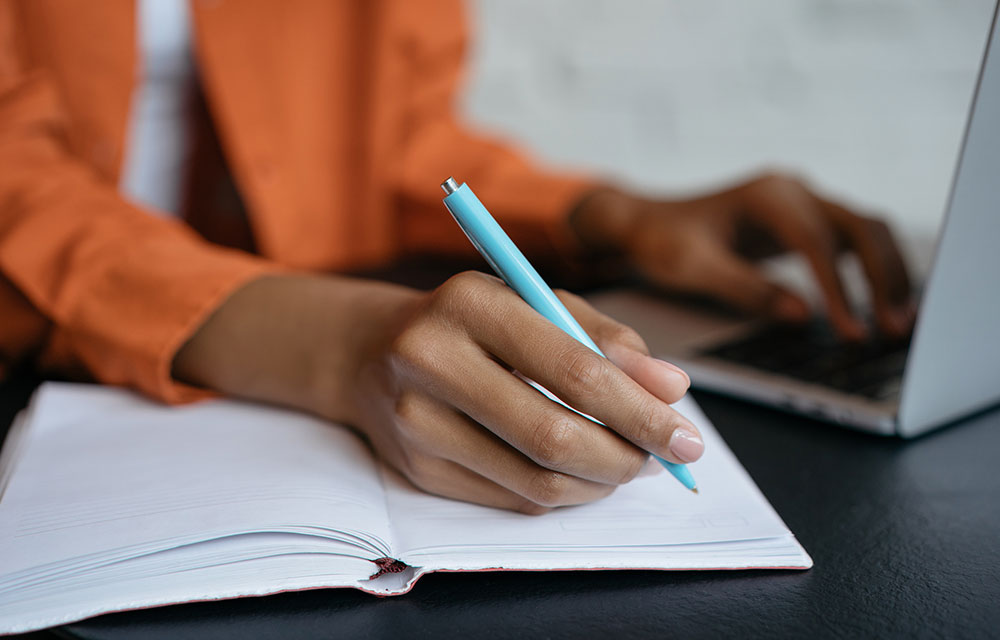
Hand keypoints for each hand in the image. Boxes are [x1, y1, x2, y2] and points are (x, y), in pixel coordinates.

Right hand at [173, 273, 701, 513]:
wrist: (371, 350)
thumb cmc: (471, 320)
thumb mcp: (535, 301)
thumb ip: (606, 337)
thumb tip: (671, 388)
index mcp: (470, 303)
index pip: (573, 370)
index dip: (640, 411)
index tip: (686, 434)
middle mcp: (431, 361)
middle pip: (553, 435)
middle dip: (627, 457)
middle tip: (663, 459)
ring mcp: (415, 422)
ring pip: (535, 479)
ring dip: (599, 482)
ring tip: (627, 463)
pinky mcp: (415, 469)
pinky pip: (511, 498)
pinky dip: (562, 493)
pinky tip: (581, 474)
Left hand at [569, 172, 913, 339]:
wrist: (646, 223)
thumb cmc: (662, 241)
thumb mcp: (692, 267)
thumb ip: (745, 288)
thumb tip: (800, 315)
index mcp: (767, 195)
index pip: (816, 240)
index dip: (838, 287)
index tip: (849, 329)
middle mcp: (793, 191)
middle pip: (861, 226)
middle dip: (884, 277)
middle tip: (895, 328)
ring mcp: (804, 203)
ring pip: (867, 230)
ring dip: (889, 273)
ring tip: (900, 323)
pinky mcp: (806, 223)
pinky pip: (854, 242)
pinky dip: (874, 271)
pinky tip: (884, 306)